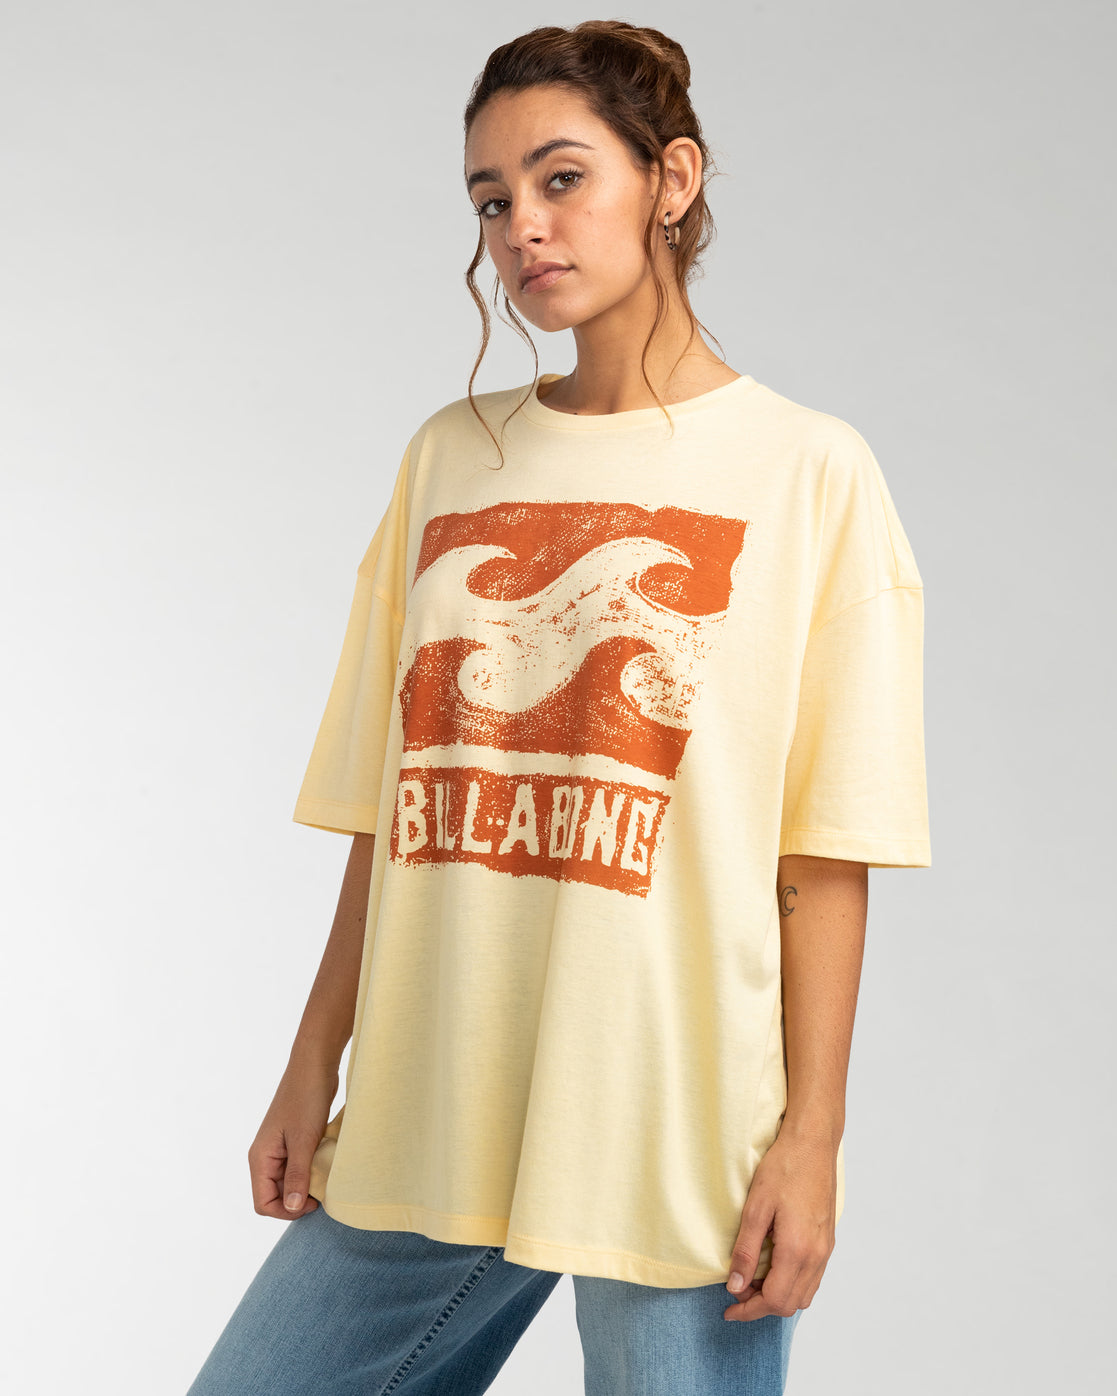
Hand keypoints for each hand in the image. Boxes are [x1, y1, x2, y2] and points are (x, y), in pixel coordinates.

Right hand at [247, 1063, 337, 1220]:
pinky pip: (298, 1166)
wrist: (315, 1065)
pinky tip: (326, 1164)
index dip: (287, 1211)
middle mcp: (266, 1155)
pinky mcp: (293, 1140)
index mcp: (260, 1158)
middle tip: (323, 1191)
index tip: (313, 1202)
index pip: (263, 1203)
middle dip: (297, 1200)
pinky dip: (311, 1170)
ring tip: (326, 1178)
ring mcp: (279, 1148)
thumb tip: (292, 1208)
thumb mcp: (303, 1141)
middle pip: (276, 1195)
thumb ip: (297, 1176)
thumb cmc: (306, 1099)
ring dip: (306, 1185)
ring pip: (288, 1181)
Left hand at [723, 1130, 836, 1321]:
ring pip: (803, 1295)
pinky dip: (792, 1284)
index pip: (774, 1300)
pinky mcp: (827, 1241)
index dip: (748, 1310)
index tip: (728, 1309)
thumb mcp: (756, 1208)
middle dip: (761, 1305)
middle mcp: (816, 1256)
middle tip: (736, 1289)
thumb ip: (746, 1251)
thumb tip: (734, 1286)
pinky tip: (774, 1268)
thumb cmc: (783, 1169)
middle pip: (789, 1304)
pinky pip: (812, 1279)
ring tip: (752, 1279)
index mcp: (797, 1251)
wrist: (813, 1145)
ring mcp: (825, 1250)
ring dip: (777, 1296)